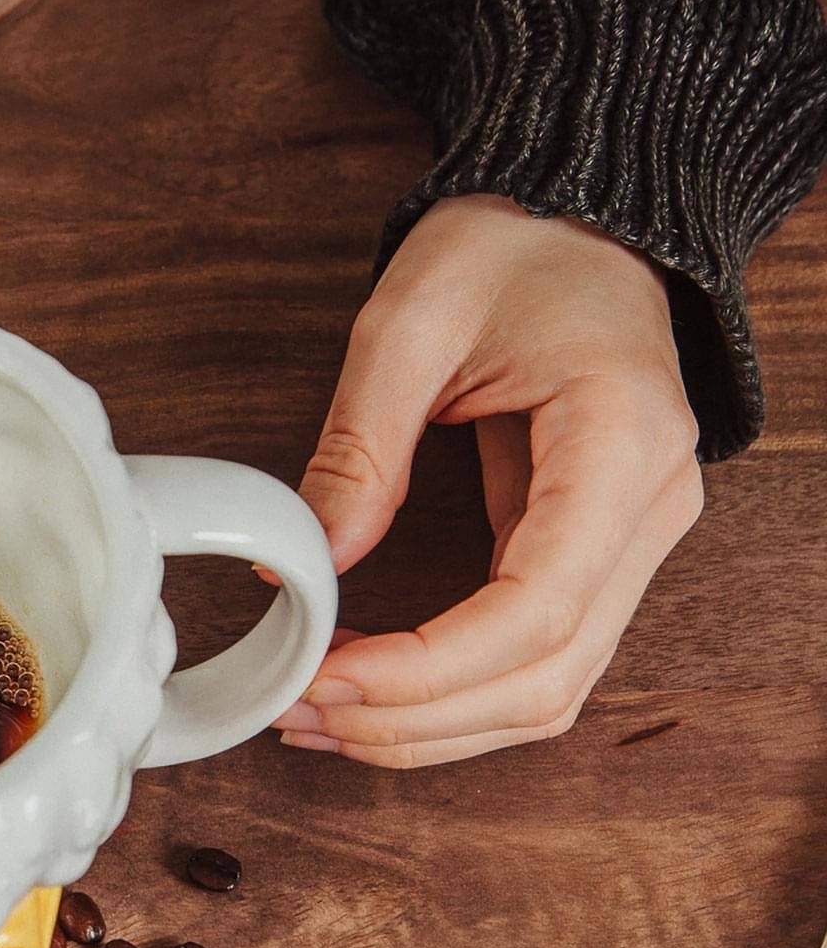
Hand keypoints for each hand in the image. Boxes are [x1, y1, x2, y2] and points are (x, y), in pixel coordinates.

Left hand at [273, 194, 704, 766]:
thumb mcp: (410, 319)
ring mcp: (632, 541)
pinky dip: (451, 699)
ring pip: (549, 692)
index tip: (327, 679)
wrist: (576, 220)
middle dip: (415, 719)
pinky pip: (536, 662)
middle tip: (298, 714)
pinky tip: (367, 694)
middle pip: (547, 677)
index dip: (429, 670)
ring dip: (430, 728)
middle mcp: (649, 510)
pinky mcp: (593, 556)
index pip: (537, 607)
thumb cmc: (508, 250)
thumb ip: (358, 445)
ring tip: (315, 719)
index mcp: (622, 442)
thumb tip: (302, 563)